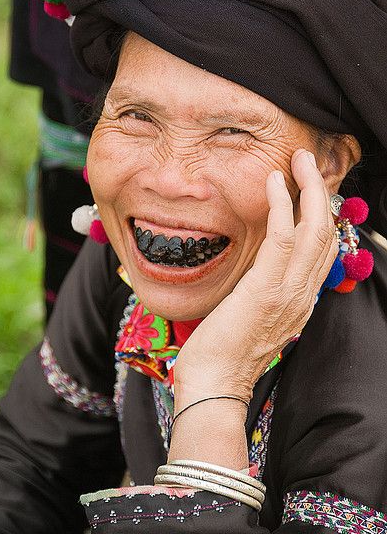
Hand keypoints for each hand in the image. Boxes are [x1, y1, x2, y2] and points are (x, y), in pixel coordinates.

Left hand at [174, 149, 337, 408]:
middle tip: (307, 161)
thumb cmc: (225, 350)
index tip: (310, 187)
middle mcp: (304, 293)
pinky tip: (274, 182)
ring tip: (298, 160)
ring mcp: (289, 291)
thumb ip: (266, 289)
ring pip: (314, 228)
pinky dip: (282, 204)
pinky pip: (283, 236)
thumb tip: (261, 267)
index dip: (323, 214)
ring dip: (308, 188)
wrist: (214, 383)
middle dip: (321, 191)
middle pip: (327, 232)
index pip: (325, 249)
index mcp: (302, 300)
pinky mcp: (266, 287)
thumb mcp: (255, 316)